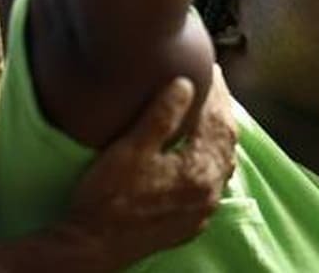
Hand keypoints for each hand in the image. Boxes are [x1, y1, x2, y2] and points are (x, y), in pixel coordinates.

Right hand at [60, 65, 236, 269]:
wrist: (92, 248)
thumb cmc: (107, 199)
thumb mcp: (131, 150)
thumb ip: (162, 116)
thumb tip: (186, 83)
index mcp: (200, 171)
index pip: (218, 121)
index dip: (216, 92)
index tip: (212, 70)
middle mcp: (210, 190)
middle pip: (226, 139)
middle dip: (222, 109)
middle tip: (215, 84)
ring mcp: (204, 208)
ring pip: (224, 160)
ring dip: (220, 132)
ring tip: (212, 109)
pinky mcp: (193, 219)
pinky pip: (215, 180)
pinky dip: (214, 157)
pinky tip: (204, 149)